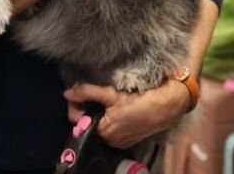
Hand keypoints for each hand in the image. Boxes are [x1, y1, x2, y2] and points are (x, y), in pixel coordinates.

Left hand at [64, 79, 189, 148]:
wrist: (165, 107)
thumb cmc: (139, 100)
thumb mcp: (110, 94)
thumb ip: (87, 92)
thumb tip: (67, 92)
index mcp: (103, 132)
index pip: (76, 119)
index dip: (75, 104)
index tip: (79, 92)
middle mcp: (109, 141)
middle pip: (88, 122)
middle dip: (88, 108)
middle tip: (95, 94)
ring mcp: (119, 142)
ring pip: (100, 125)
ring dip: (99, 113)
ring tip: (107, 100)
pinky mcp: (128, 139)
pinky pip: (111, 129)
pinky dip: (110, 119)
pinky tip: (117, 109)